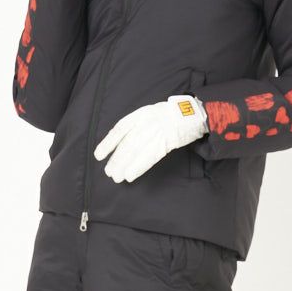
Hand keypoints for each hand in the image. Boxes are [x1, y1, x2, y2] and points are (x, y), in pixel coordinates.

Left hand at [94, 95, 208, 182]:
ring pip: (135, 151)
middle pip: (126, 143)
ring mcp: (156, 131)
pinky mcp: (166, 141)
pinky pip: (149, 156)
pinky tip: (131, 175)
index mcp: (141, 114)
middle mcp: (146, 122)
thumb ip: (139, 126)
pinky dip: (139, 166)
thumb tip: (124, 144)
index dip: (108, 143)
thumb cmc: (172, 116)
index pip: (119, 129)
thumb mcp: (151, 114)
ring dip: (124, 165)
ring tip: (117, 177)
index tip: (98, 155)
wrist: (193, 113)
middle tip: (109, 172)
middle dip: (116, 159)